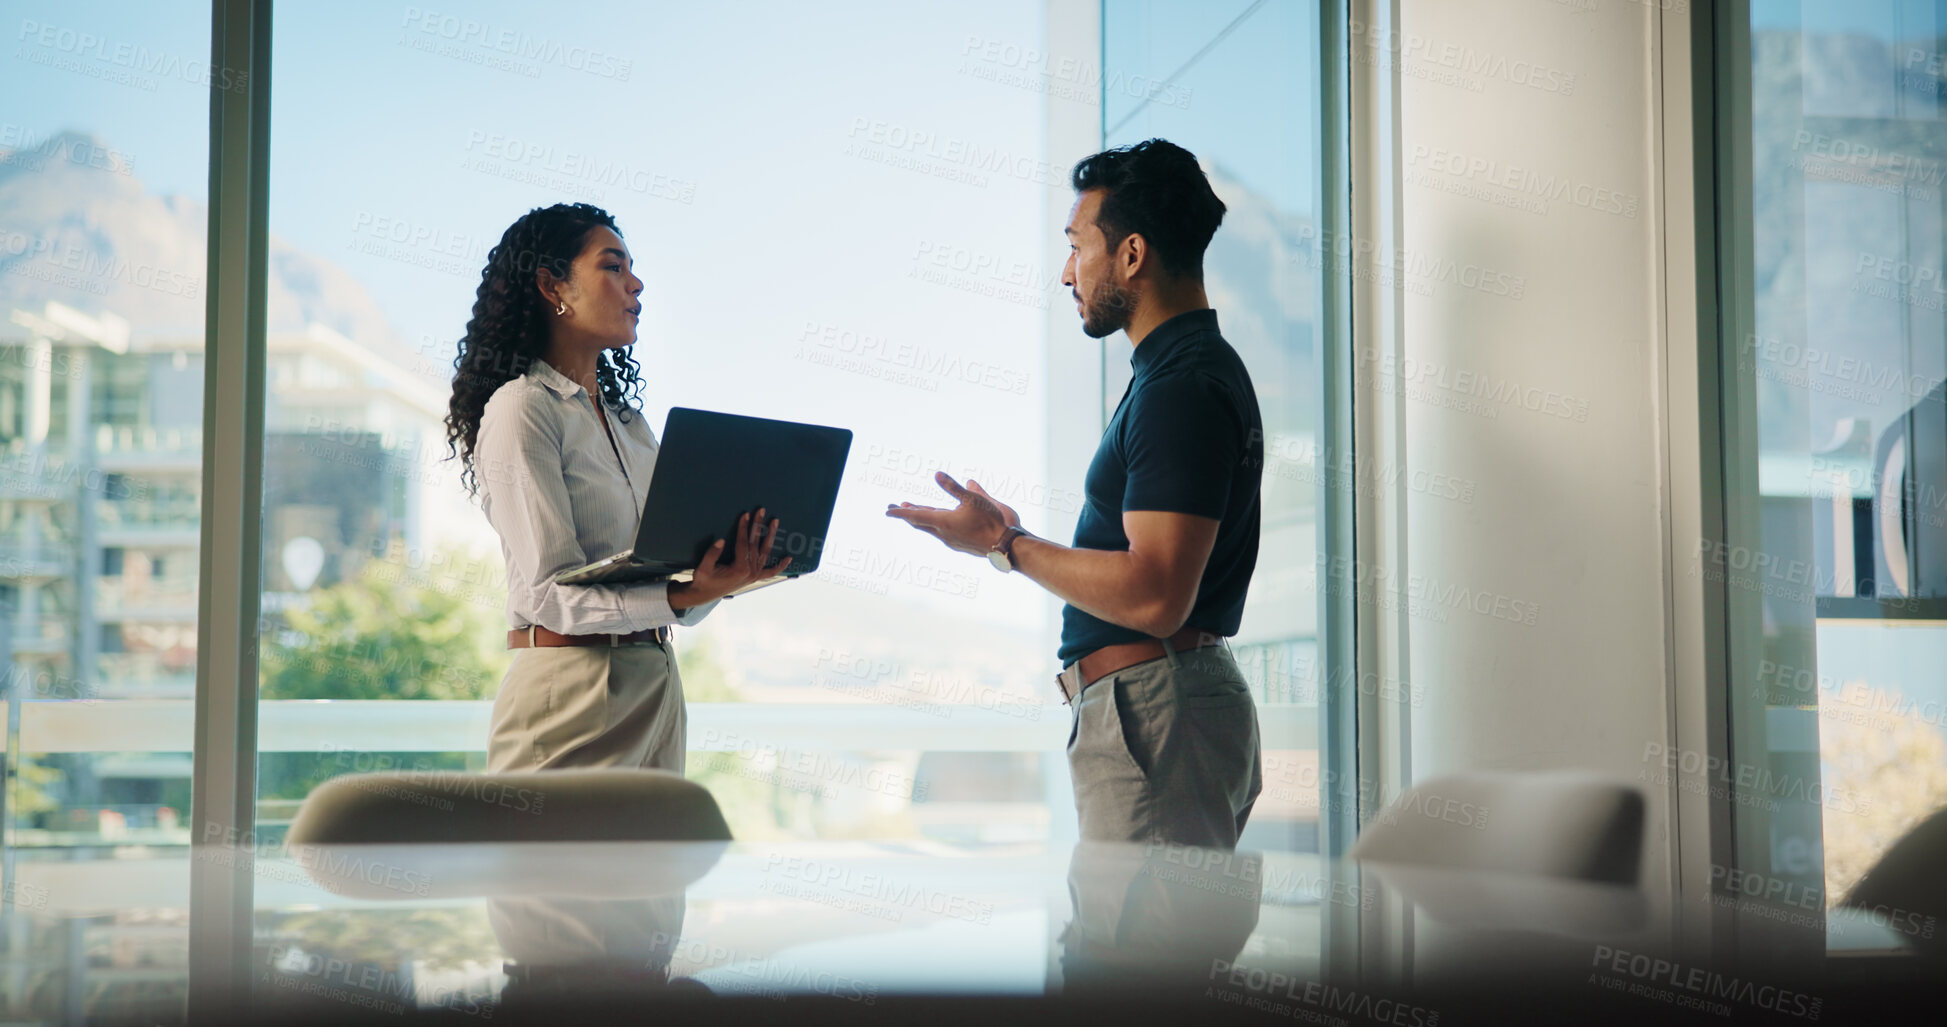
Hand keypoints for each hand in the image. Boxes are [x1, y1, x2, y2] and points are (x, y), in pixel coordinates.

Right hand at [671, 508, 792, 606]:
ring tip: (775, 521)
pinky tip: (789, 558)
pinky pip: (771, 572)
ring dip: (770, 536)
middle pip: (755, 544)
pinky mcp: (755, 577)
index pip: (743, 543)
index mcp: (739, 568)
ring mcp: (755, 575)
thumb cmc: (703, 580)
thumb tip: (721, 540)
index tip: (745, 514)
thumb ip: (712, 554)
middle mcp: (751, 571)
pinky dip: (781, 566)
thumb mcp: (703, 567)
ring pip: (765, 552)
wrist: (705, 594)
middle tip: (761, 510)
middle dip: (758, 525)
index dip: (743, 528)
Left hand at [885, 472, 1020, 556]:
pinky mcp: (958, 544)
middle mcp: (943, 533)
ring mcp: (950, 540)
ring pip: (929, 528)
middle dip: (906, 514)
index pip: (915, 516)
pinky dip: (931, 524)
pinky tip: (937, 523)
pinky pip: (939, 533)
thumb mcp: (972, 499)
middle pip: (919, 523)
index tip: (888, 510)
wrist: (1003, 546)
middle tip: (894, 507)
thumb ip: (954, 487)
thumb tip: (937, 474)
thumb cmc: (990, 521)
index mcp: (943, 521)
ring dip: (920, 519)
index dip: (900, 512)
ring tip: (913, 510)